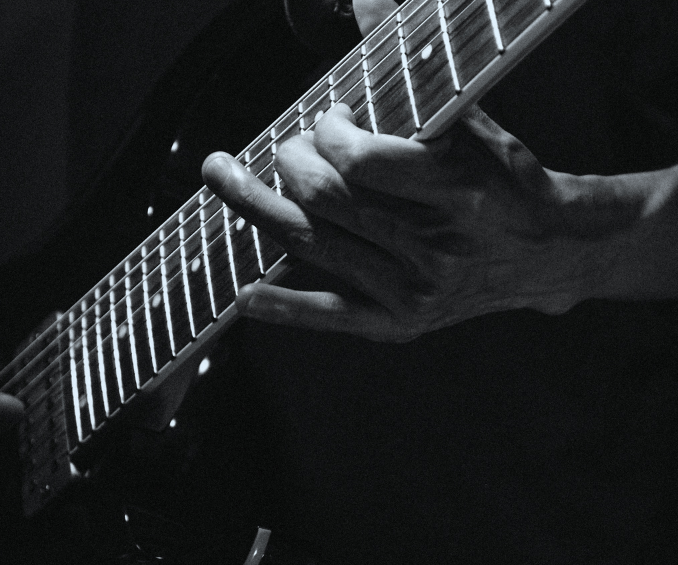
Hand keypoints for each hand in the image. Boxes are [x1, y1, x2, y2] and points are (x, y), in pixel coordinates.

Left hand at [202, 103, 614, 341]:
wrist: (548, 254)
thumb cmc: (509, 184)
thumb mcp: (473, 124)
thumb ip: (413, 81)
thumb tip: (363, 5)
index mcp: (455, 191)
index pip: (356, 158)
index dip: (327, 130)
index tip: (329, 119)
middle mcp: (431, 247)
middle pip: (322, 198)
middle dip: (288, 159)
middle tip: (286, 146)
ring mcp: (411, 291)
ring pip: (311, 243)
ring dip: (257, 205)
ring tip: (226, 177)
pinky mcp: (399, 322)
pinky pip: (330, 316)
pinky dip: (284, 306)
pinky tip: (246, 294)